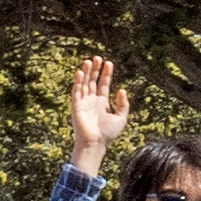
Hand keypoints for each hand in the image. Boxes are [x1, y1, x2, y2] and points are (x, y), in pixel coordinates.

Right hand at [65, 55, 129, 175]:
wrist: (97, 144)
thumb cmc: (108, 133)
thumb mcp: (121, 117)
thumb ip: (123, 104)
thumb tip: (122, 89)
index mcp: (102, 102)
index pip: (104, 84)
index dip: (106, 73)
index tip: (109, 63)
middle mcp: (92, 100)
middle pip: (93, 81)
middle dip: (95, 70)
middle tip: (97, 57)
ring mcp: (83, 103)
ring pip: (84, 84)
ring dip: (86, 73)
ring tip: (88, 61)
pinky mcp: (76, 106)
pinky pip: (76, 92)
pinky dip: (78, 82)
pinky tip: (80, 73)